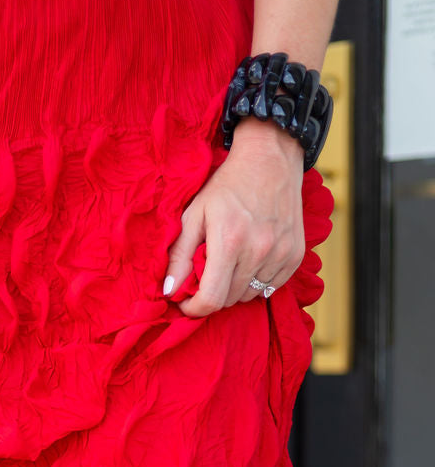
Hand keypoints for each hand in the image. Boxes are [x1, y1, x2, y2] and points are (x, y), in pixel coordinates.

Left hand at [162, 119, 306, 316]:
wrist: (270, 158)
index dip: (193, 309)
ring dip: (234, 288)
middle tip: (206, 273)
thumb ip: (178, 256)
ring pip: (249, 296)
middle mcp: (259, 251)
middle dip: (212, 294)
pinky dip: (256, 281)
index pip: (211, 300)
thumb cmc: (227, 186)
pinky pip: (270, 287)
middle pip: (229, 300)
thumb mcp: (194, 214)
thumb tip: (169, 292)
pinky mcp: (295, 255)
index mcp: (229, 241)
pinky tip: (250, 259)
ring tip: (229, 263)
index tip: (185, 302)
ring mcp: (281, 254)